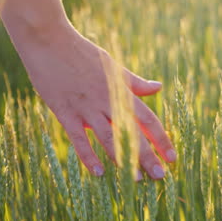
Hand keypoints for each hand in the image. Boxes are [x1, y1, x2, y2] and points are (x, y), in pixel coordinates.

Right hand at [18, 24, 175, 178]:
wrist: (49, 41)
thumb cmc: (84, 53)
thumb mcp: (114, 66)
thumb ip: (135, 82)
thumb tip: (159, 87)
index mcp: (121, 91)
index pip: (147, 119)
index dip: (161, 138)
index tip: (172, 156)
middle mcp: (107, 102)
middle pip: (132, 133)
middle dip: (147, 155)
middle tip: (160, 175)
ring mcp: (85, 108)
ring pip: (109, 138)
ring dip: (123, 159)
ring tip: (136, 179)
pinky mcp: (64, 112)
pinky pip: (78, 138)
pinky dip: (88, 155)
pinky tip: (100, 172)